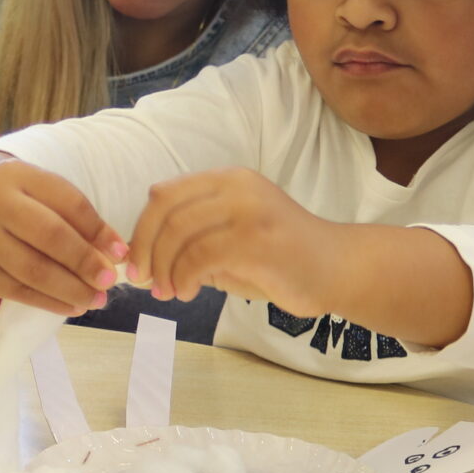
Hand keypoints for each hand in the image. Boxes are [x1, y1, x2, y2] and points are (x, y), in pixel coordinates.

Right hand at [0, 151, 121, 314]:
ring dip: (71, 288)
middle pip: (50, 236)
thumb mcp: (33, 192)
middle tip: (109, 280)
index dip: (97, 229)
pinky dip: (49, 302)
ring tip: (97, 299)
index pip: (66, 201)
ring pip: (34, 270)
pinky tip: (72, 306)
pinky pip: (18, 291)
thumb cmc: (5, 201)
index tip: (121, 253)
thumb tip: (115, 252)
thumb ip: (72, 215)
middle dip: (85, 261)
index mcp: (16, 175)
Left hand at [127, 168, 331, 312]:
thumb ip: (193, 238)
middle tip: (144, 281)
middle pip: (165, 210)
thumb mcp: (232, 237)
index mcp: (228, 179)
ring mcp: (248, 211)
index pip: (164, 194)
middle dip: (146, 250)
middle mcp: (236, 187)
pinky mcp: (256, 241)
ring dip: (164, 269)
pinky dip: (183, 278)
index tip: (136, 261)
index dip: (142, 229)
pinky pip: (199, 256)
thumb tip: (143, 256)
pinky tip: (188, 293)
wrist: (337, 269)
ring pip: (179, 233)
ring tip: (169, 292)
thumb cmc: (281, 259)